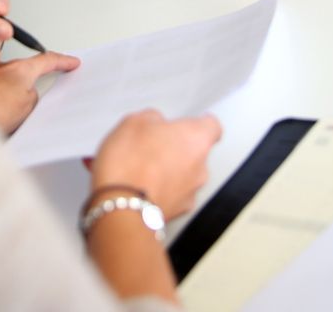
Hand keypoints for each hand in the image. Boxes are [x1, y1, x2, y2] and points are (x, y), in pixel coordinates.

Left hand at [0, 52, 79, 134]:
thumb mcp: (27, 106)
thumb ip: (34, 97)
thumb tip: (29, 98)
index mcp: (20, 69)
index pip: (48, 60)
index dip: (63, 61)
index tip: (71, 61)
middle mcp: (2, 68)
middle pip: (27, 73)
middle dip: (34, 86)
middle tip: (39, 103)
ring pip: (10, 87)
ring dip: (13, 100)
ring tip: (10, 120)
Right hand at [91, 110, 220, 220]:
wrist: (120, 206)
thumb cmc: (130, 162)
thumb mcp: (135, 121)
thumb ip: (153, 118)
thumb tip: (154, 123)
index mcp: (196, 138)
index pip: (212, 126)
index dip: (199, 122)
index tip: (192, 121)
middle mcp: (200, 168)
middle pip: (194, 152)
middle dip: (175, 148)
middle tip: (150, 144)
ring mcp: (190, 194)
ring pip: (182, 176)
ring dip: (166, 171)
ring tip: (137, 167)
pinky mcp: (175, 214)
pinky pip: (170, 195)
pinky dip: (158, 190)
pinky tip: (136, 185)